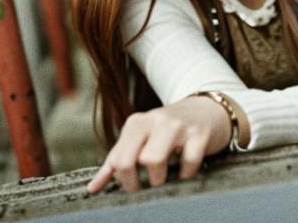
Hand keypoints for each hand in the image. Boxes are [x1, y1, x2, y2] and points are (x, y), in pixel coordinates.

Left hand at [87, 96, 229, 193]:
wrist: (205, 109)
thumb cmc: (168, 130)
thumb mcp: (141, 139)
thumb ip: (116, 162)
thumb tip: (92, 188)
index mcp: (136, 123)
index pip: (117, 159)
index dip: (121, 180)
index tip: (131, 186)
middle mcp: (155, 120)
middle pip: (130, 160)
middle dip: (134, 183)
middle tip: (145, 187)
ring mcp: (177, 126)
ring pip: (154, 159)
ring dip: (158, 178)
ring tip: (164, 177)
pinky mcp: (199, 133)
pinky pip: (188, 162)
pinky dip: (186, 173)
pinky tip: (185, 170)